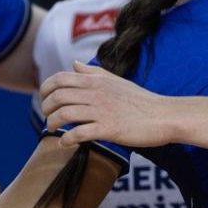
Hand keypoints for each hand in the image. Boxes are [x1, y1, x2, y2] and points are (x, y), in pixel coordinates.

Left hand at [39, 62, 175, 147]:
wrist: (164, 116)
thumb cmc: (141, 100)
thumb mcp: (116, 81)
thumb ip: (93, 72)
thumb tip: (74, 64)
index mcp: (97, 80)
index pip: (60, 78)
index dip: (45, 88)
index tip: (44, 100)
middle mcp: (96, 93)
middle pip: (58, 96)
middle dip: (46, 107)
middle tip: (47, 117)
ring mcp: (102, 111)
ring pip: (65, 113)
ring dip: (53, 123)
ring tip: (53, 129)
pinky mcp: (109, 129)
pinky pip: (80, 133)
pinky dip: (67, 139)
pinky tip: (65, 144)